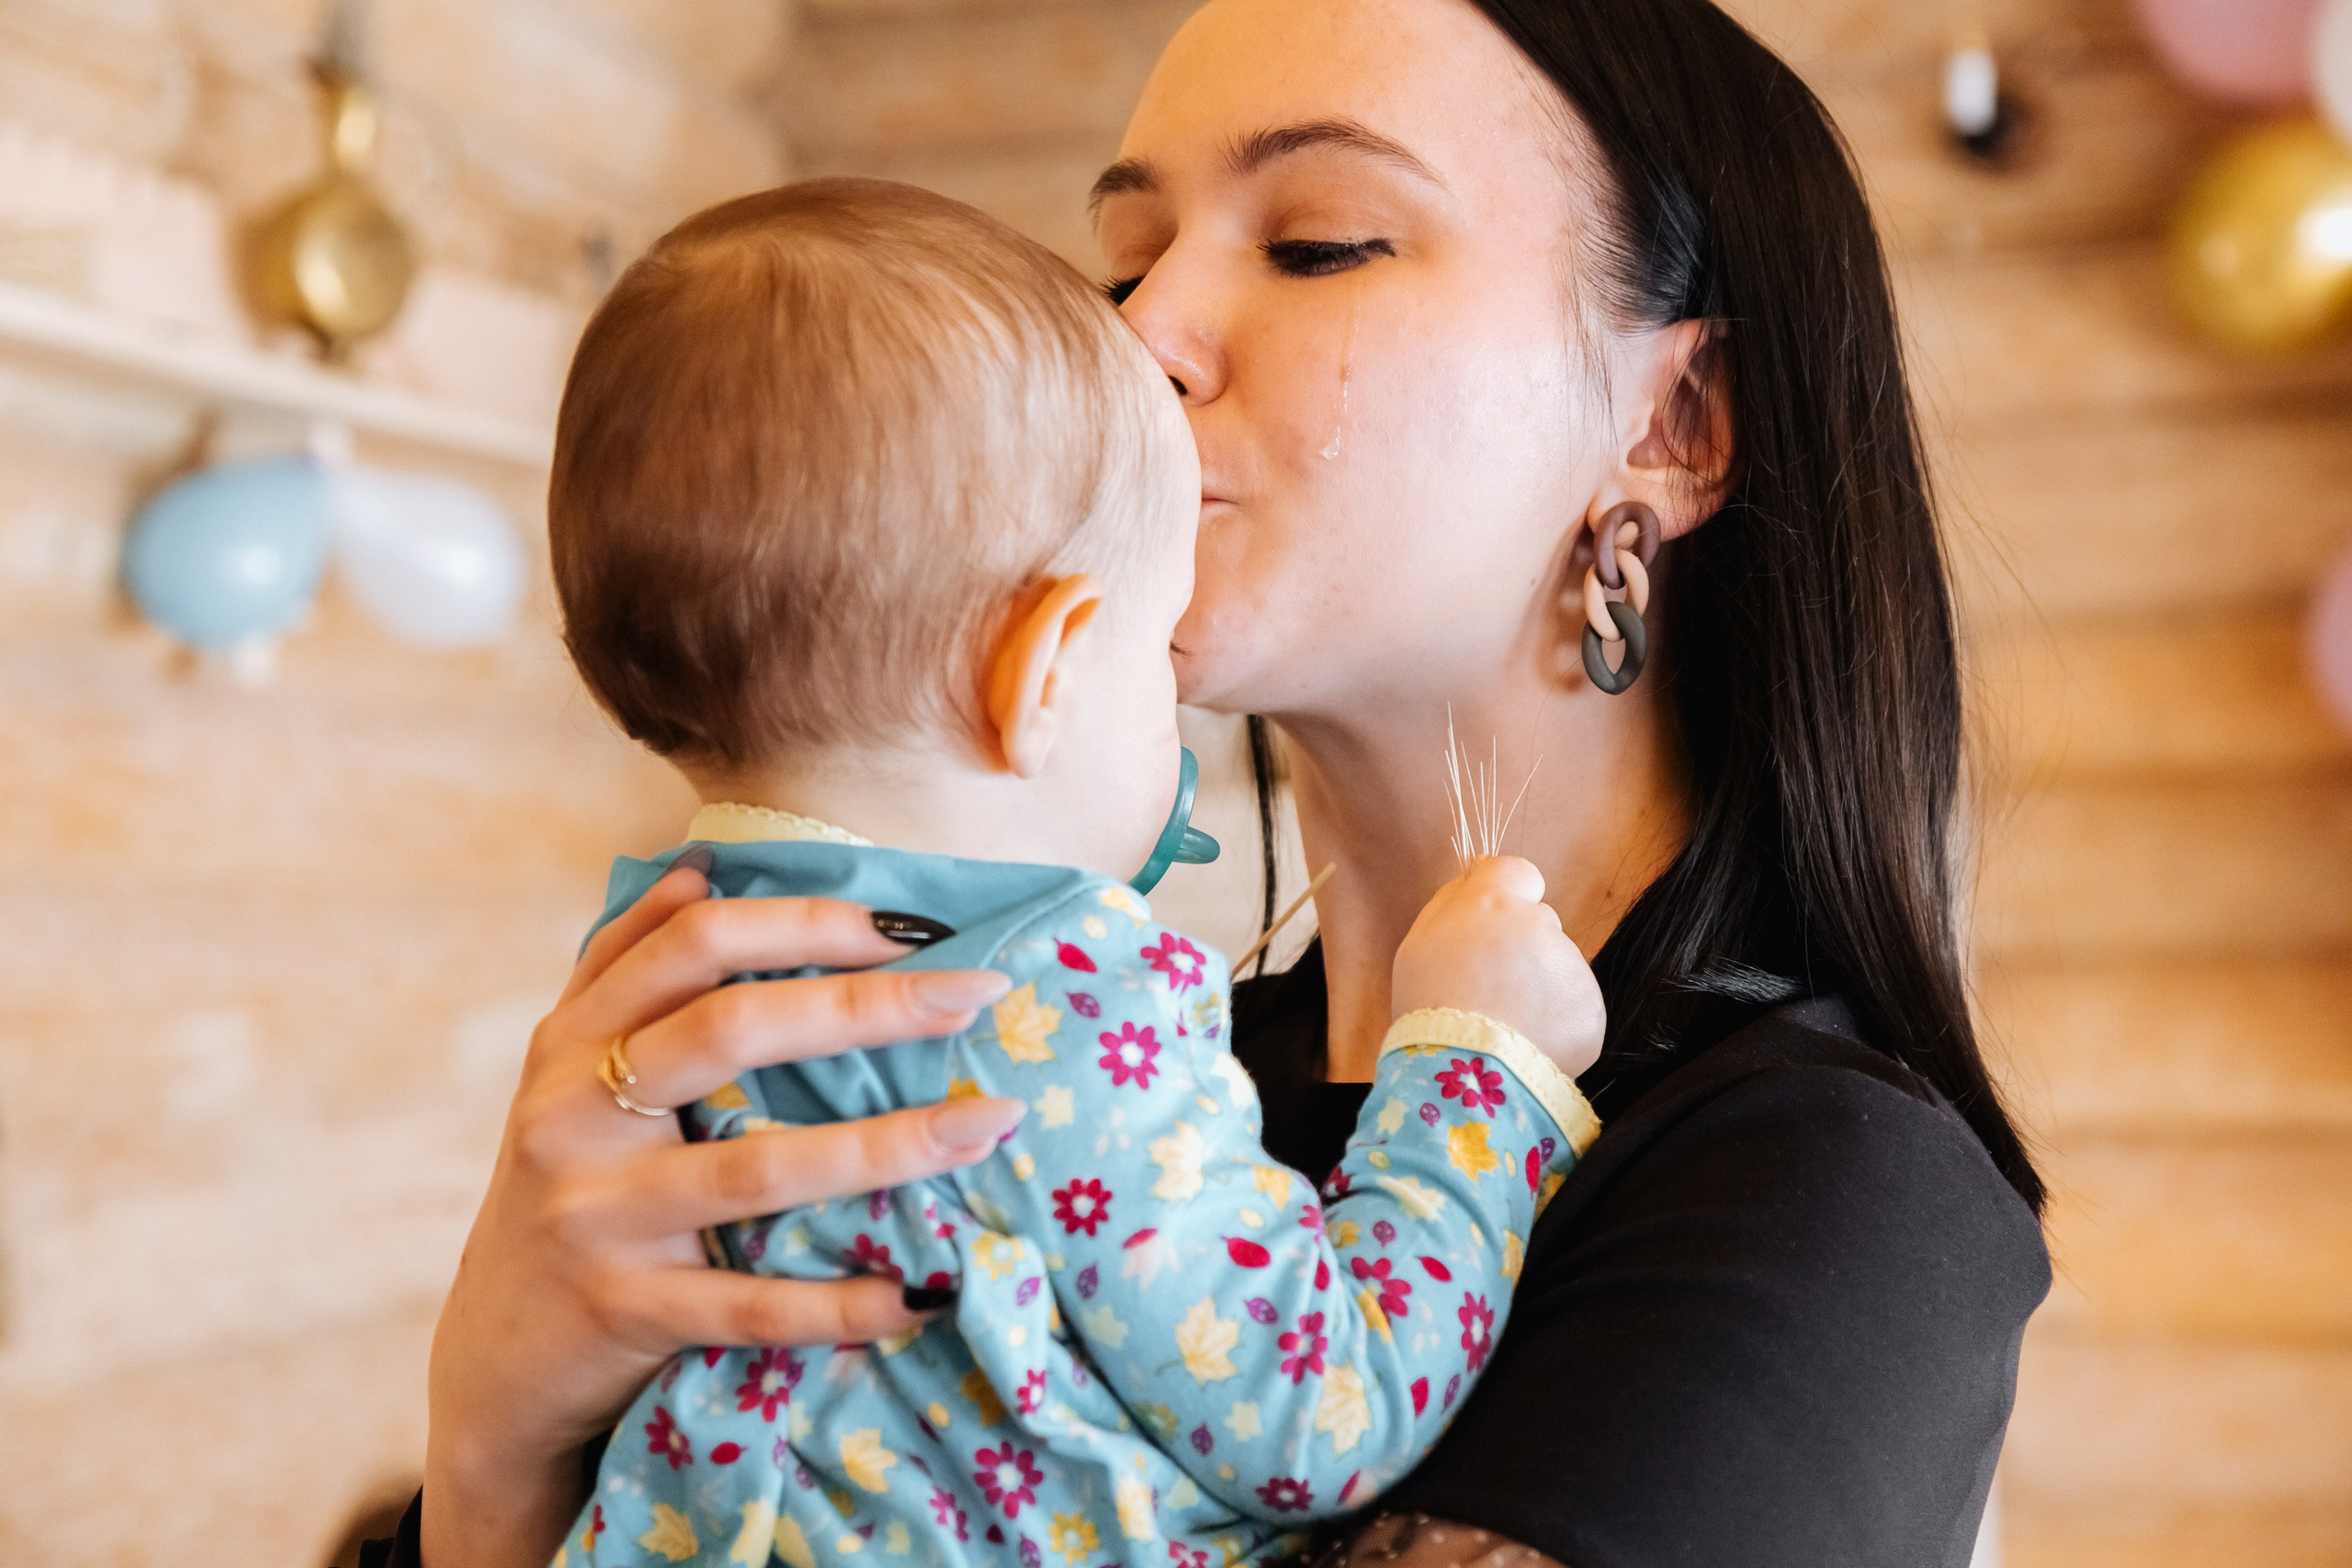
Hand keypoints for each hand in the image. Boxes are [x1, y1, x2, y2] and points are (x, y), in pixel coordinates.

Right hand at [422, 859, 1020, 1567]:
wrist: (494, 1359)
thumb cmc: (563, 1191)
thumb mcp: (567, 1073)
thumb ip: (623, 968)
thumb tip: (696, 870)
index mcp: (573, 1041)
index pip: (694, 944)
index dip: (803, 922)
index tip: (904, 925)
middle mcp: (574, 1114)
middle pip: (731, 1030)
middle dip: (867, 1006)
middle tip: (976, 993)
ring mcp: (597, 1215)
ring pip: (758, 1169)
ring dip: (889, 1147)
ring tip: (989, 1124)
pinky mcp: (623, 1311)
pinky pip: (750, 1305)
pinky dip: (838, 1304)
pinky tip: (917, 1292)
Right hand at [1390, 857, 1604, 1076]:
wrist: (1464, 1072)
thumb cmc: (1429, 1005)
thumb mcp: (1419, 942)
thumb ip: (1452, 902)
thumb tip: (1477, 874)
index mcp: (1494, 903)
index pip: (1519, 873)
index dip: (1509, 896)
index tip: (1494, 921)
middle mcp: (1540, 925)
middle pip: (1538, 925)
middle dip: (1520, 950)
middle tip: (1489, 991)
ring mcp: (1570, 967)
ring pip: (1556, 969)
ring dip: (1537, 990)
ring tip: (1505, 1026)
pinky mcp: (1591, 1009)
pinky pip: (1572, 1010)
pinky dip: (1554, 1025)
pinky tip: (1525, 1043)